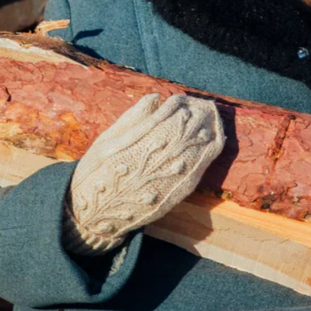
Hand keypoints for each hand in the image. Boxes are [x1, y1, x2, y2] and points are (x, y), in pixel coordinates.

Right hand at [61, 93, 224, 255]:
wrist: (97, 214)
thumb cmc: (97, 172)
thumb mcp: (107, 140)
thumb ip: (134, 118)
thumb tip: (156, 97)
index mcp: (142, 142)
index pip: (175, 115)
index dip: (183, 103)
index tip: (182, 98)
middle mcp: (161, 159)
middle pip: (194, 128)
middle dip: (201, 112)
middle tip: (201, 103)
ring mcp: (173, 177)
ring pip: (205, 145)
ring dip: (210, 126)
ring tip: (208, 115)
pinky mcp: (180, 192)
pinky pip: (204, 165)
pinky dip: (212, 147)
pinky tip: (213, 137)